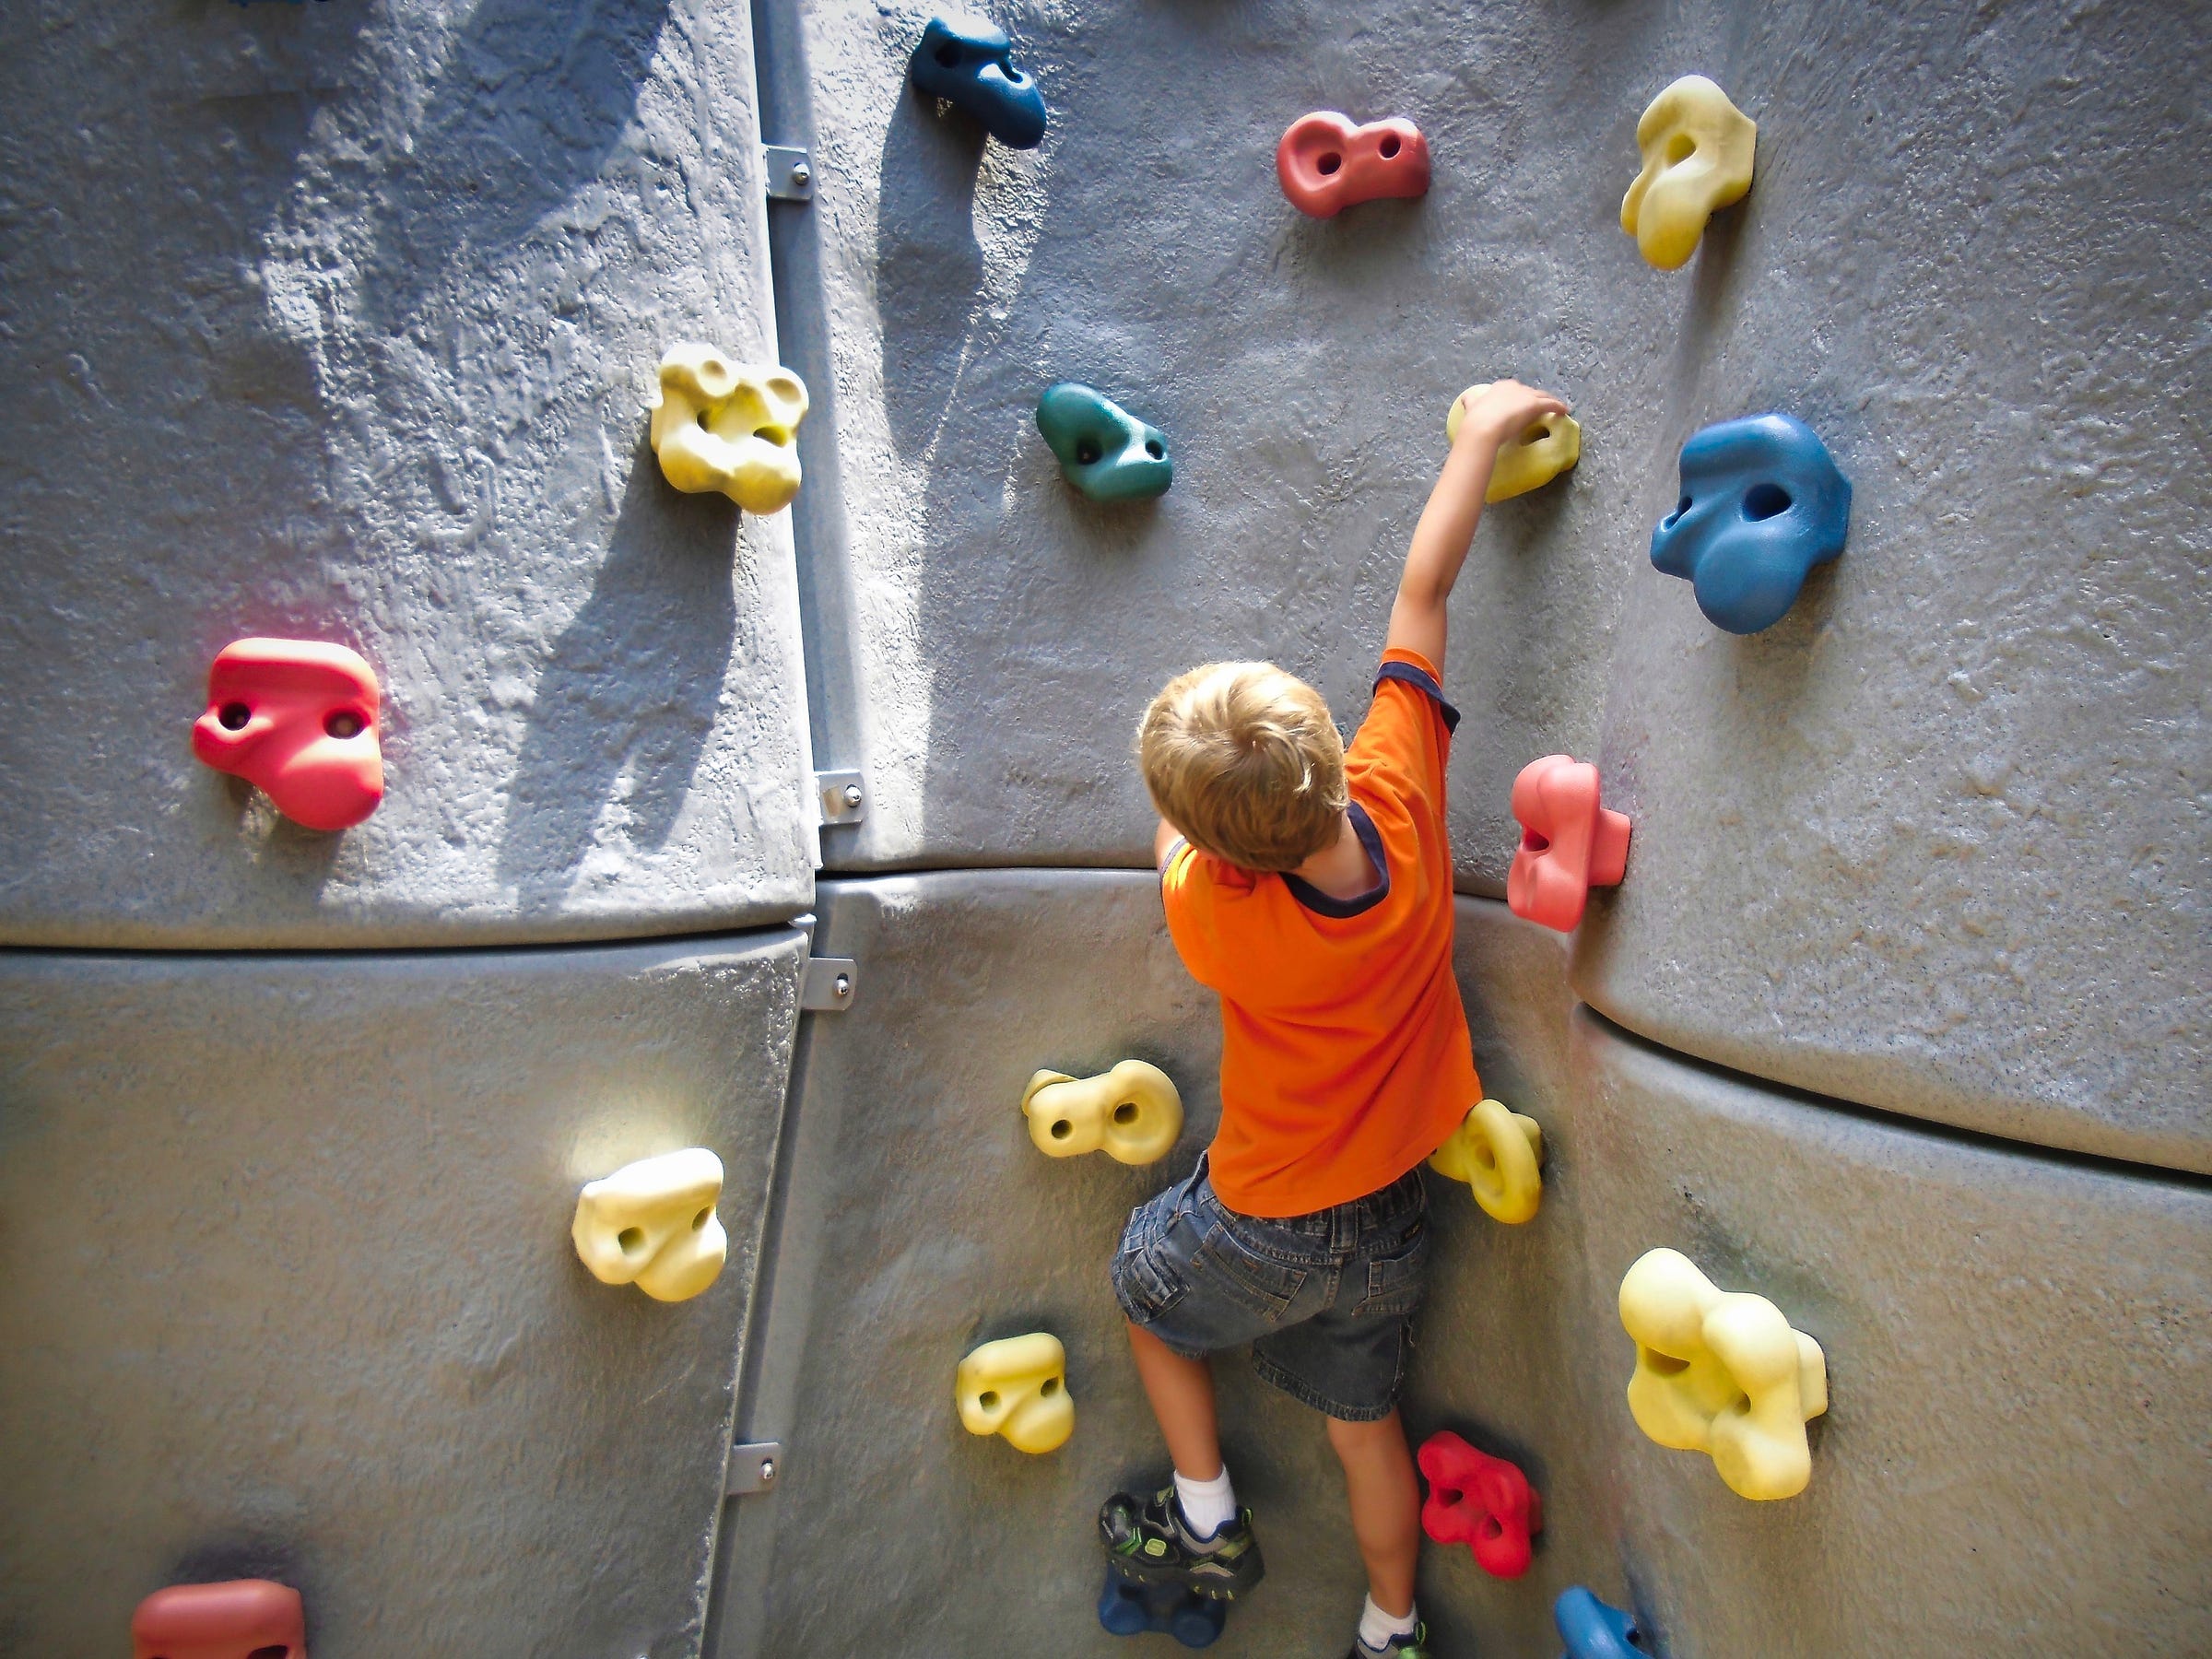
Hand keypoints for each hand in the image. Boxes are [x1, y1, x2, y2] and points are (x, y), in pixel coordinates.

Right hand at [1451, 379, 1570, 450]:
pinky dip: (1559, 407)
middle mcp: (1516, 387)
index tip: (1520, 405)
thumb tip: (1466, 398)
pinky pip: (1552, 404)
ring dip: (1549, 401)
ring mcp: (1527, 395)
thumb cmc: (1476, 420)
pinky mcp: (1536, 405)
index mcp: (1500, 386)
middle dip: (1535, 398)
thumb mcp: (1471, 405)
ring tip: (1554, 408)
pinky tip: (1564, 411)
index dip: (1519, 397)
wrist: (1484, 428)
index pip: (1514, 390)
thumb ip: (1471, 400)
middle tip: (1538, 408)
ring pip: (1542, 396)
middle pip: (1530, 392)